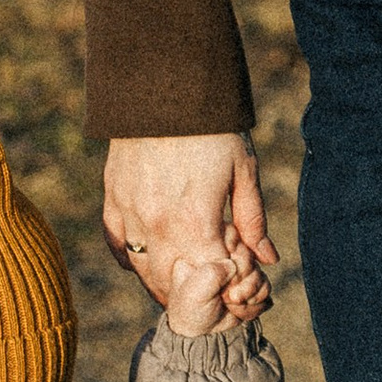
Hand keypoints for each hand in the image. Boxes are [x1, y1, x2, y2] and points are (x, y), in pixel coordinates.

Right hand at [102, 133, 276, 318]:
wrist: (164, 86)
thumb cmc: (212, 127)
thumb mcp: (243, 169)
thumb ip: (253, 219)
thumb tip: (268, 259)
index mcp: (195, 221)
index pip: (208, 280)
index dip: (224, 287)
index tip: (235, 281)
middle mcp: (157, 224)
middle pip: (171, 284)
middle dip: (191, 296)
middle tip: (208, 294)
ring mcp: (130, 212)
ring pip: (141, 269)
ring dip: (160, 284)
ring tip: (180, 288)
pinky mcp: (113, 198)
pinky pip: (117, 244)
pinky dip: (130, 259)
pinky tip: (145, 262)